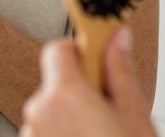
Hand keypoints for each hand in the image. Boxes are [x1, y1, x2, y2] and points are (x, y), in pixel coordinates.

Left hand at [20, 28, 156, 136]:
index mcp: (64, 94)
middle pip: (55, 86)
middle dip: (79, 93)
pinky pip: (44, 136)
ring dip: (69, 121)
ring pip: (50, 115)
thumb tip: (116, 36)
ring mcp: (31, 136)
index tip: (96, 64)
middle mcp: (38, 113)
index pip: (57, 50)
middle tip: (108, 115)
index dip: (78, 53)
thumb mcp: (133, 113)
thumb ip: (119, 70)